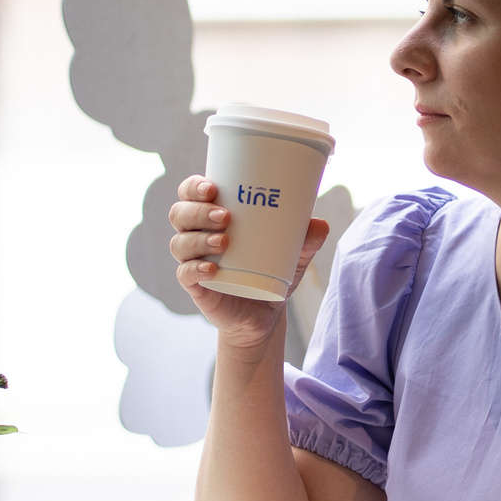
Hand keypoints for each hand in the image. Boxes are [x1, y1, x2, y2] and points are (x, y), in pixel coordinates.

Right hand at [168, 177, 330, 354]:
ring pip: (179, 243)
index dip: (194, 186)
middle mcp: (196, 235)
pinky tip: (211, 269)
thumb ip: (307, 239)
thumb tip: (320, 224)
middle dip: (198, 211)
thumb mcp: (294, 255)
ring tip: (224, 240)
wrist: (266, 313)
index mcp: (212, 217)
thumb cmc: (272, 272)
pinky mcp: (196, 287)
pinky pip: (184, 274)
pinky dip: (195, 269)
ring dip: (198, 238)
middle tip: (225, 216)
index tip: (212, 187)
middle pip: (180, 214)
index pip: (191, 193)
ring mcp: (193, 261)